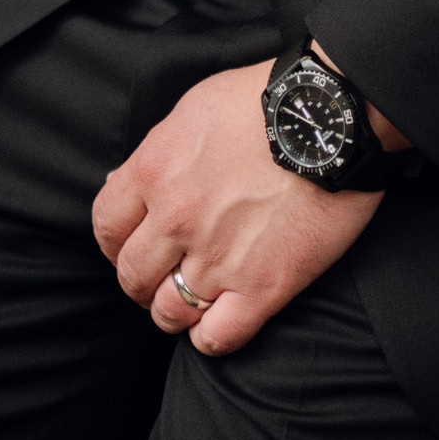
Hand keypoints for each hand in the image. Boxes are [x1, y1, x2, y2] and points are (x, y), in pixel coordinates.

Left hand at [91, 60, 383, 357]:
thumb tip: (120, 184)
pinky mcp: (262, 287)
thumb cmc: (264, 101)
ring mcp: (218, 258)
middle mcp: (177, 219)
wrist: (332, 115)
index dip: (115, 242)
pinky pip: (216, 339)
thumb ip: (156, 152)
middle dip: (142, 280)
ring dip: (175, 309)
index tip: (130, 245)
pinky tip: (218, 319)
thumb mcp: (193, 109)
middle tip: (163, 274)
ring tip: (194, 297)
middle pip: (132, 276)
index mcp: (155, 171)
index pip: (107, 226)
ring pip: (169, 312)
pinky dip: (209, 337)